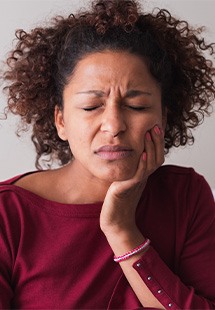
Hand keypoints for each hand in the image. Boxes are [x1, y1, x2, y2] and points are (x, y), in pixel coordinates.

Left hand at [100, 125, 163, 239]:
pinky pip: (138, 176)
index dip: (157, 143)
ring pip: (149, 164)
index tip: (155, 127)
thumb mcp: (125, 181)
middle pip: (156, 158)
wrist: (115, 222)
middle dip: (156, 142)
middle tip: (155, 126)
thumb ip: (129, 169)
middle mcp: (142, 179)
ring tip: (148, 134)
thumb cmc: (117, 202)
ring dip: (150, 148)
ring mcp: (136, 184)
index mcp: (143, 176)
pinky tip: (141, 154)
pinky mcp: (126, 190)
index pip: (155, 157)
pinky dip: (141, 165)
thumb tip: (128, 155)